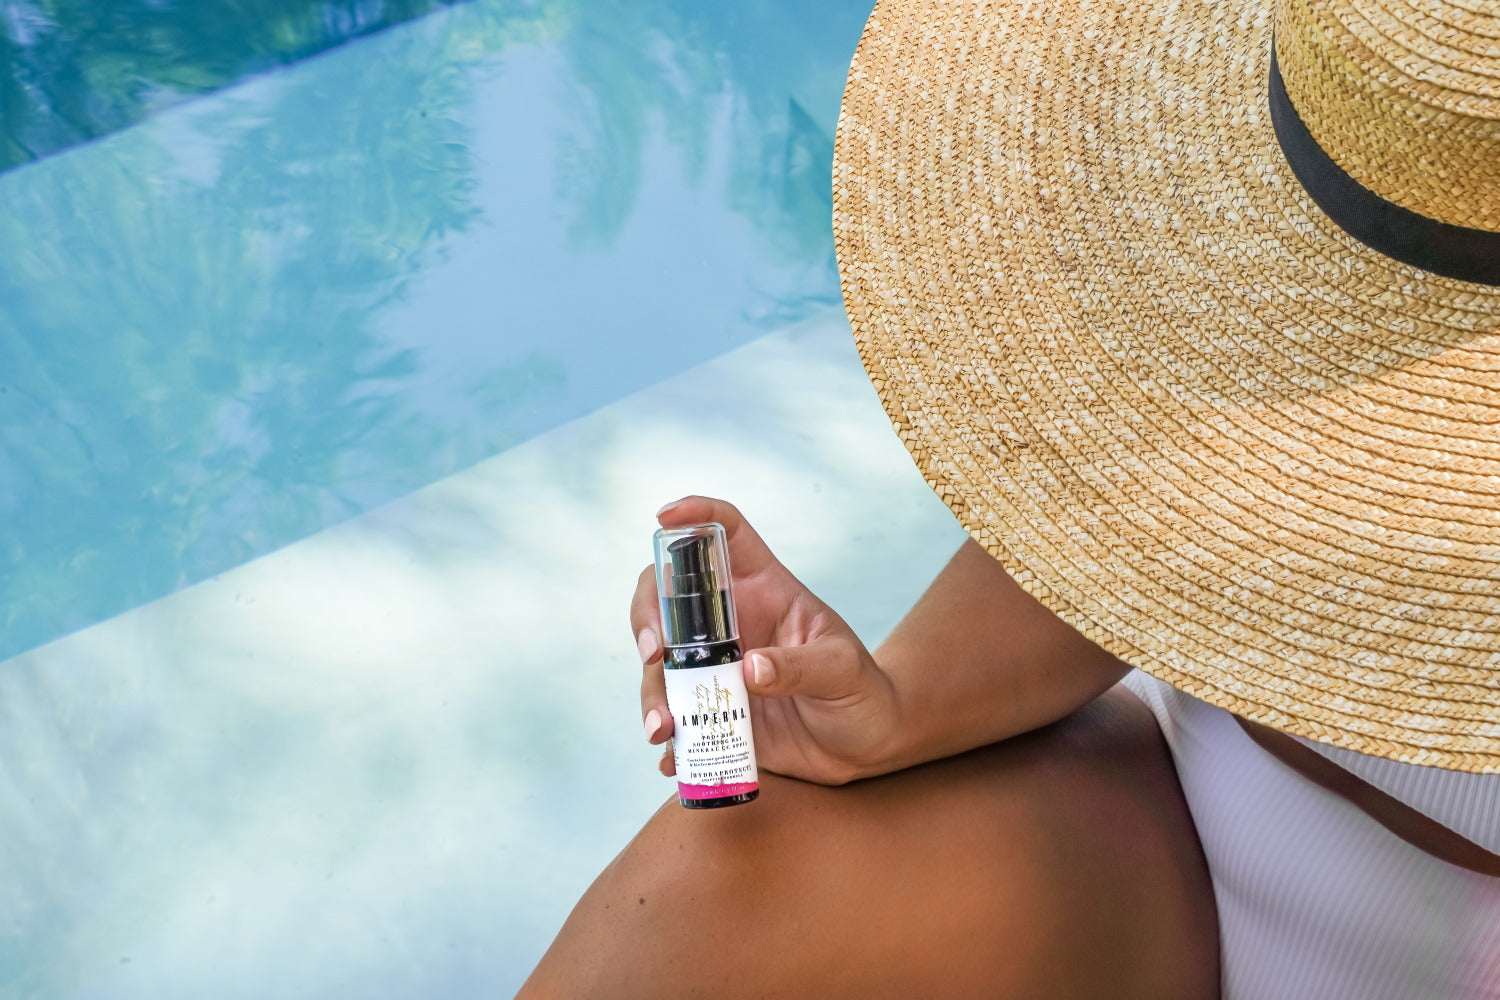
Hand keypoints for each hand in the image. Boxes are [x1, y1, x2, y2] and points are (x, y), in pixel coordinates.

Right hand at [632, 496, 901, 785]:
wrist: (865, 748)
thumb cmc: (863, 693)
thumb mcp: (843, 672)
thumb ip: (803, 666)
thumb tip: (750, 668)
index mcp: (764, 589)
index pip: (726, 534)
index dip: (695, 514)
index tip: (665, 516)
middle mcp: (730, 623)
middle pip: (667, 595)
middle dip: (648, 617)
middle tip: (655, 654)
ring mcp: (715, 668)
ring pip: (661, 665)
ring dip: (651, 693)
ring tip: (664, 730)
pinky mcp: (711, 711)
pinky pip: (673, 719)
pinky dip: (667, 741)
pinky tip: (672, 761)